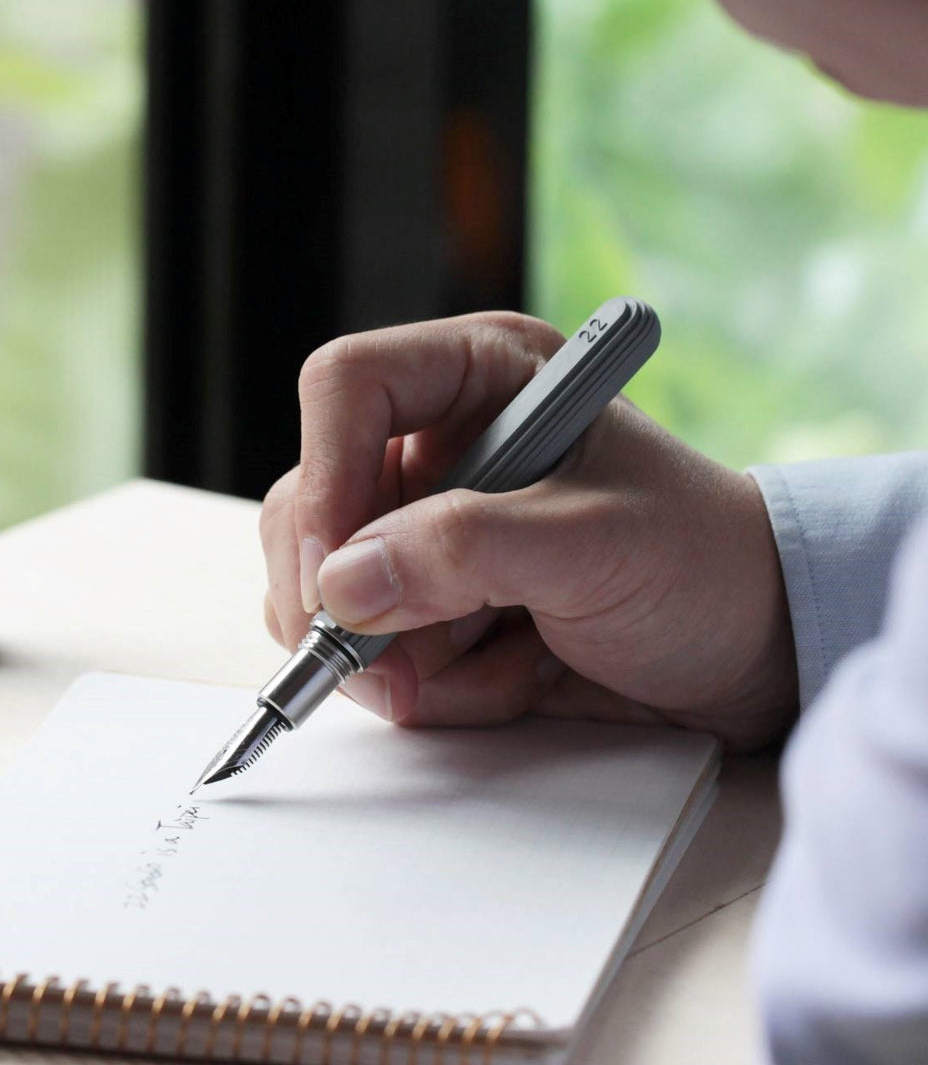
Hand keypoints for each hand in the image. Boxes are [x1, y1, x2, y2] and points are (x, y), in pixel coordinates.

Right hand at [260, 312, 797, 749]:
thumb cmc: (702, 565)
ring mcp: (432, 529)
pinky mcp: (436, 601)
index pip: (348, 388)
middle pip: (315, 502)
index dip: (325, 476)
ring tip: (510, 660)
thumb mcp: (596, 544)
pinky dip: (438, 684)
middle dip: (350, 599)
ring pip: (332, 590)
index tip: (333, 573)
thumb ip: (467, 551)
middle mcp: (443, 447)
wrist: (748, 648)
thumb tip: (342, 583)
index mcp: (482, 379)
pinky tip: (518, 672)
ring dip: (407, 656)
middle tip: (394, 665)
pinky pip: (378, 649)